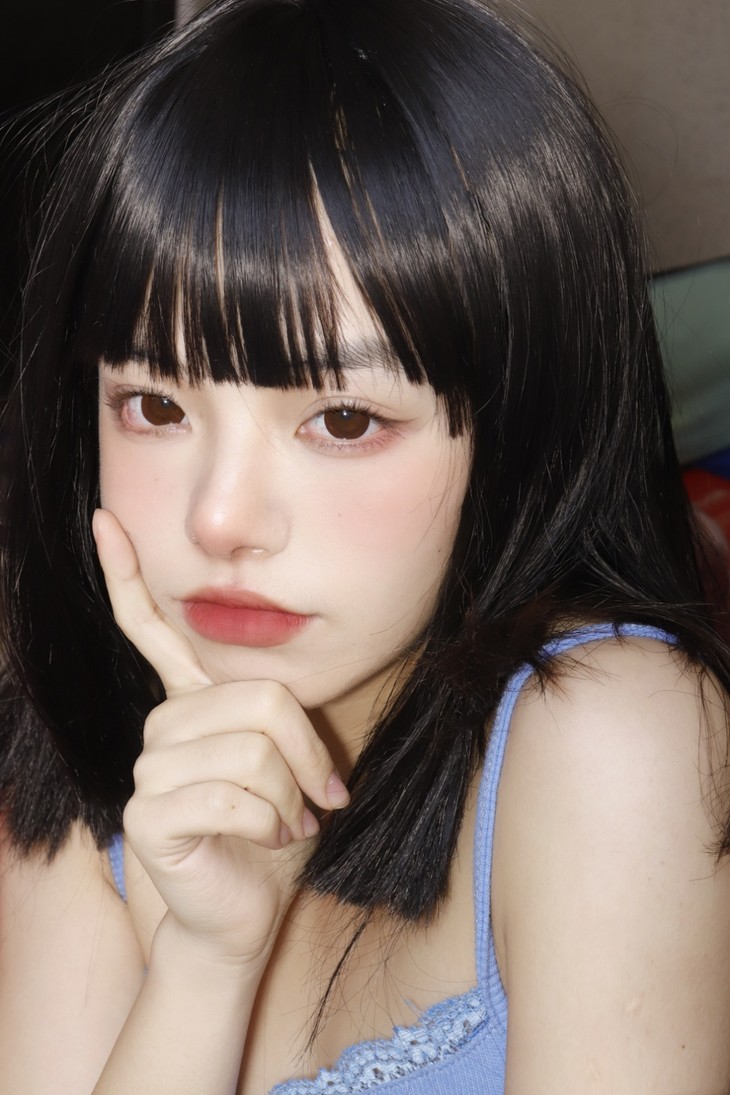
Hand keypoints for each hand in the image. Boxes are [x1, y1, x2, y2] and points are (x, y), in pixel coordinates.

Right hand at [92, 509, 348, 968]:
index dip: (125, 574)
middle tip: (321, 795)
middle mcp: (162, 725)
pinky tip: (268, 839)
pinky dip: (273, 823)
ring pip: (254, 750)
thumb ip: (277, 718)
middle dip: (309, 753)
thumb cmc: (273, 831)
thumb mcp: (289, 761)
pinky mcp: (147, 811)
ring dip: (293, 796)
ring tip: (289, 821)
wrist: (248, 909)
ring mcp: (148, 765)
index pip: (148, 629)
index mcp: (191, 703)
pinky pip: (236, 797)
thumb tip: (286, 697)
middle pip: (261, 698)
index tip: (104, 520)